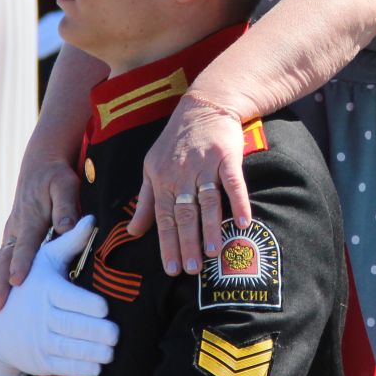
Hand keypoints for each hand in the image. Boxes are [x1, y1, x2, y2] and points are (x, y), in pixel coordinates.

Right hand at [0, 149, 82, 306]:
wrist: (40, 167)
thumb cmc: (56, 177)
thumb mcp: (65, 185)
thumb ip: (66, 206)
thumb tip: (67, 226)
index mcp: (30, 218)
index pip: (25, 244)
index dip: (21, 263)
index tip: (17, 282)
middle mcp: (15, 228)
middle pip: (4, 258)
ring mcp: (10, 233)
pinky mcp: (10, 238)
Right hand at [0, 216, 118, 375]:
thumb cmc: (29, 285)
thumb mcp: (45, 260)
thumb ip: (70, 242)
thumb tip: (90, 218)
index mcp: (44, 290)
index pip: (67, 298)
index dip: (86, 305)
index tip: (105, 309)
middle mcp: (39, 316)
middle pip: (71, 326)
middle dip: (95, 332)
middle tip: (116, 333)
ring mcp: (38, 340)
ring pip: (68, 348)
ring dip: (92, 352)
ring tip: (112, 351)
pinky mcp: (39, 361)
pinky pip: (62, 366)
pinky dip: (80, 368)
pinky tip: (99, 366)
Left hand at [130, 93, 249, 278]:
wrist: (203, 106)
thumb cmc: (176, 141)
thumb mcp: (151, 167)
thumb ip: (145, 201)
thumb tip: (133, 232)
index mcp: (161, 179)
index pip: (163, 218)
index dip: (167, 244)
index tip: (172, 269)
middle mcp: (181, 173)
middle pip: (184, 213)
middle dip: (187, 243)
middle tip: (192, 269)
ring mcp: (204, 164)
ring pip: (207, 201)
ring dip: (210, 227)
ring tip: (214, 253)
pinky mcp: (226, 156)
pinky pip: (233, 182)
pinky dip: (238, 202)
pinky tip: (243, 222)